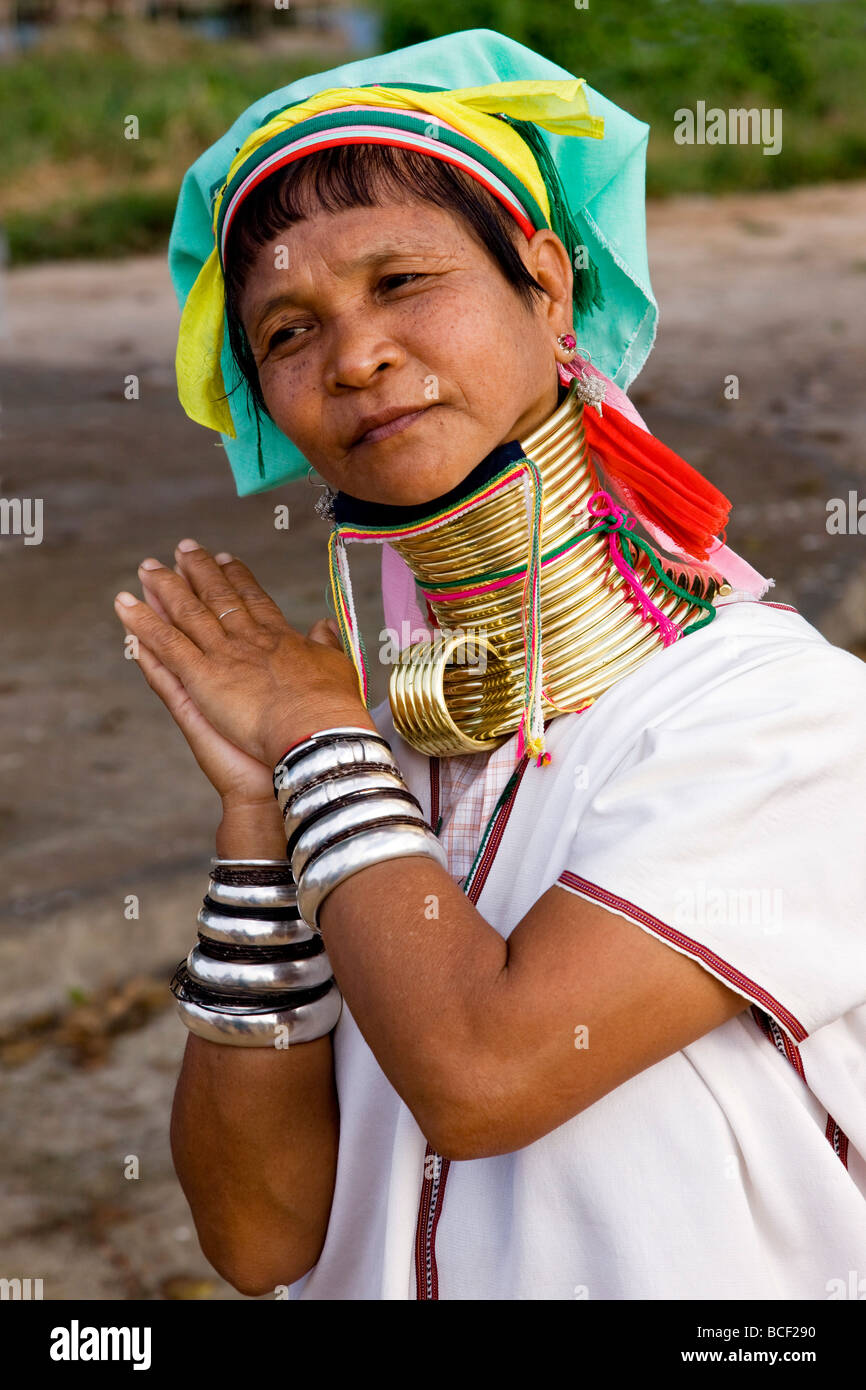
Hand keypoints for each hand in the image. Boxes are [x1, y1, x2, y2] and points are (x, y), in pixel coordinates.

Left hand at [113, 540, 375, 767]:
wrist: (315, 732)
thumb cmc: (331, 709)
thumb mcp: (337, 668)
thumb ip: (327, 644)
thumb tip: (325, 624)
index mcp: (278, 637)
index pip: (253, 600)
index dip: (238, 578)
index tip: (226, 559)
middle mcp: (246, 638)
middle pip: (217, 597)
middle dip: (199, 571)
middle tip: (183, 549)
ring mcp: (221, 654)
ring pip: (186, 613)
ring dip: (165, 587)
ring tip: (147, 567)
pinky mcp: (200, 676)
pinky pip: (164, 644)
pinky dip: (142, 623)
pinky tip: (125, 605)